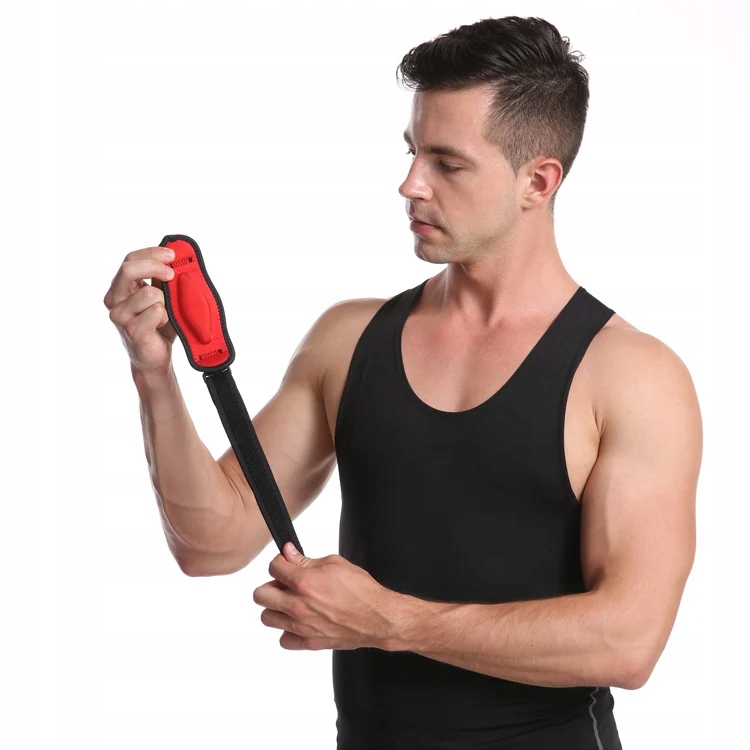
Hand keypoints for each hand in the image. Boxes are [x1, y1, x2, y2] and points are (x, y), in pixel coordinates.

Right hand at [103, 245, 178, 375]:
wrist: (156, 357)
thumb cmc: (160, 325)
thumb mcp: (163, 297)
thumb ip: (164, 279)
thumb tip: (177, 258)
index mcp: (120, 287)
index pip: (130, 259)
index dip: (152, 253)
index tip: (172, 255)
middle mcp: (114, 299)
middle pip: (128, 269)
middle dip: (155, 267)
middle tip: (172, 275)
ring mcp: (119, 316)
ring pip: (149, 293)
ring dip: (165, 301)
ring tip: (164, 314)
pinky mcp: (131, 330)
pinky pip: (156, 312)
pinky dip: (165, 317)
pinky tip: (160, 325)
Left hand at [253, 543, 399, 651]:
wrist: (377, 617)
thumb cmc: (361, 590)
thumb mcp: (334, 564)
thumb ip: (306, 560)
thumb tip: (290, 554)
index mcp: (304, 582)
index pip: (273, 567)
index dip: (280, 561)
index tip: (287, 563)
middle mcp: (298, 605)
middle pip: (260, 594)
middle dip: (271, 584)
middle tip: (284, 584)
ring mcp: (301, 626)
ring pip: (267, 617)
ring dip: (276, 608)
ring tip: (290, 602)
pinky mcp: (308, 642)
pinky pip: (283, 640)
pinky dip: (287, 631)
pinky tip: (299, 621)